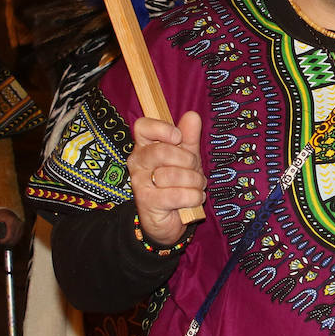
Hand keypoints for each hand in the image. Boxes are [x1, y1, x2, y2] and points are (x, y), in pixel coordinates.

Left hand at [0, 209, 24, 246]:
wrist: (3, 209)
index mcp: (11, 221)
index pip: (9, 236)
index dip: (3, 242)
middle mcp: (18, 223)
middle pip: (14, 239)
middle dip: (6, 242)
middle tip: (0, 241)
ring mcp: (21, 224)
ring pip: (17, 238)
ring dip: (10, 242)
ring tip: (3, 240)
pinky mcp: (22, 226)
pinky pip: (19, 236)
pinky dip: (14, 239)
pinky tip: (9, 239)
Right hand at [128, 111, 205, 245]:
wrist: (170, 219)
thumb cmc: (177, 183)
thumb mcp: (187, 157)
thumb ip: (189, 137)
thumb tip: (192, 115)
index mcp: (145, 145)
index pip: (142, 127)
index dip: (162, 129)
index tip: (178, 137)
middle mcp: (138, 161)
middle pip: (161, 151)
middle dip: (187, 160)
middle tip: (195, 169)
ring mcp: (140, 182)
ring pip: (171, 175)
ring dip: (194, 182)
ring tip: (197, 186)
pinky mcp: (147, 202)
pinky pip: (175, 195)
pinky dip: (192, 197)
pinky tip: (194, 199)